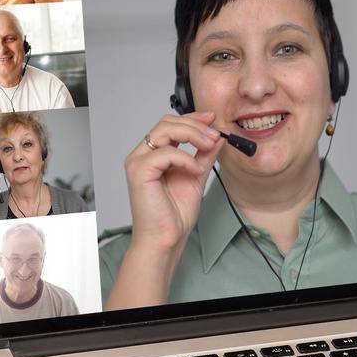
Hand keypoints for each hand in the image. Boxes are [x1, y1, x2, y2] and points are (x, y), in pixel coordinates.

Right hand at [123, 111, 223, 255]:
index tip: (212, 119)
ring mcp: (138, 162)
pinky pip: (165, 152)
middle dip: (195, 125)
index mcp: (154, 155)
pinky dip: (185, 158)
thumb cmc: (174, 213)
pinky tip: (195, 170)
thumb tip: (217, 137)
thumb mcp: (196, 177)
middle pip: (167, 123)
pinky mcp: (139, 172)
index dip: (192, 119)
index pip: (171, 125)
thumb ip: (204, 156)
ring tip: (209, 145)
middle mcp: (143, 155)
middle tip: (215, 134)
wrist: (166, 237)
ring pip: (164, 130)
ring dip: (192, 134)